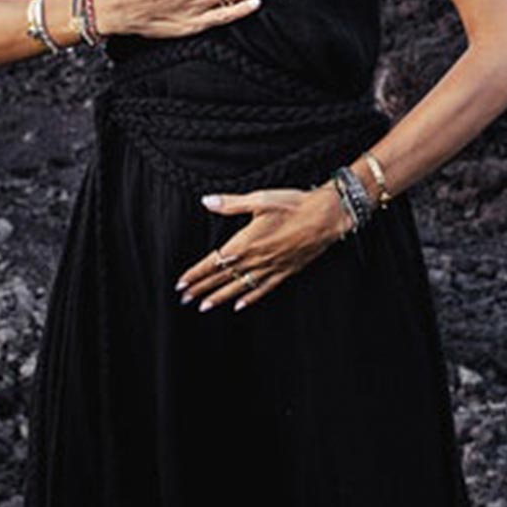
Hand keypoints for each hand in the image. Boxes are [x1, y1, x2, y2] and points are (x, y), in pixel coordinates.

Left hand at [176, 183, 349, 311]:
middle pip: (222, 277)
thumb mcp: (259, 199)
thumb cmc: (292, 205)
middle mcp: (255, 259)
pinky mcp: (285, 271)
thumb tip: (207, 201)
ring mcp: (270, 268)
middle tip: (184, 299)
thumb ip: (231, 203)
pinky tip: (239, 306)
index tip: (181, 283)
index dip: (196, 273)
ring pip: (239, 287)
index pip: (214, 262)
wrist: (326, 216)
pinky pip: (263, 289)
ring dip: (220, 297)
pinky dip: (250, 298)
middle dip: (201, 288)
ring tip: (204, 307)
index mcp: (245, 242)